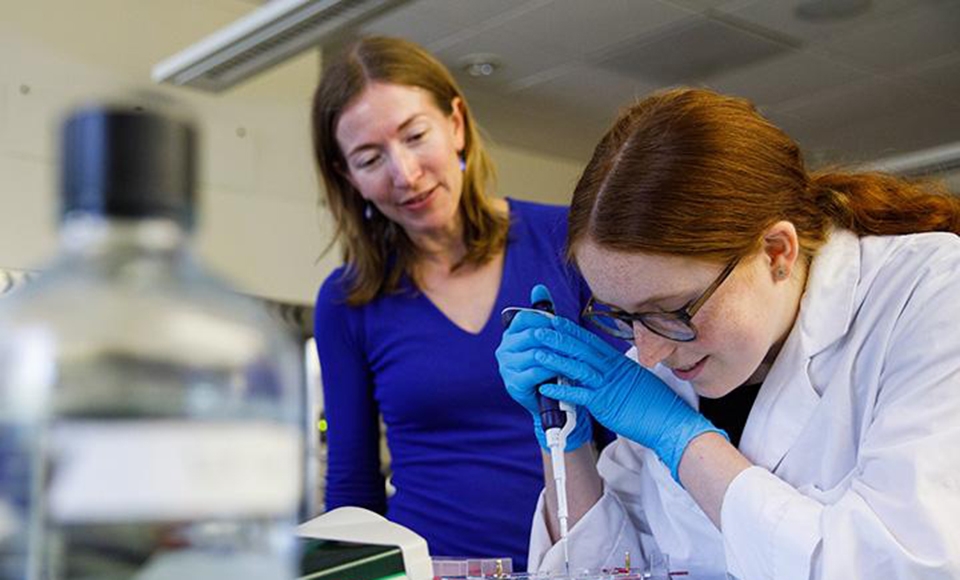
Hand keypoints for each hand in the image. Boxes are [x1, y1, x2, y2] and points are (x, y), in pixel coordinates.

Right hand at [496, 284, 592, 450]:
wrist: (549, 401)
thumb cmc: (549, 366)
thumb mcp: (547, 339)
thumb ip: (543, 313)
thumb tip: (539, 287)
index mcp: (510, 335)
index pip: (524, 317)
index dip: (545, 319)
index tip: (562, 326)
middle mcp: (504, 349)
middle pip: (531, 334)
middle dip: (555, 338)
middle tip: (575, 343)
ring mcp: (507, 367)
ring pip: (536, 353)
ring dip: (558, 355)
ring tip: (574, 357)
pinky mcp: (514, 384)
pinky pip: (536, 371)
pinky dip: (553, 370)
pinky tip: (564, 371)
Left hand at [534, 315, 725, 481]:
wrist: (670, 422)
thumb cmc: (657, 404)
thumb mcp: (638, 379)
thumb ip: (620, 371)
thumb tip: (609, 366)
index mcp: (619, 363)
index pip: (591, 342)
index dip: (571, 330)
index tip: (555, 321)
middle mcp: (613, 370)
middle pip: (581, 349)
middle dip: (558, 337)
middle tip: (537, 328)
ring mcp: (608, 386)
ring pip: (578, 367)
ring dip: (555, 359)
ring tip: (536, 352)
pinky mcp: (605, 404)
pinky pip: (579, 395)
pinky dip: (561, 391)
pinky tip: (545, 388)